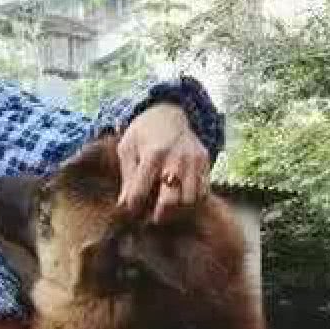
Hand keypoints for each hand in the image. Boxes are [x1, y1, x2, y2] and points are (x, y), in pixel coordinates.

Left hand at [117, 103, 211, 222]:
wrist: (170, 112)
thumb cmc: (143, 133)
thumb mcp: (127, 149)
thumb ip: (127, 177)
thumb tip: (124, 206)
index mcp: (152, 155)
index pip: (140, 193)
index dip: (133, 208)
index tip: (131, 209)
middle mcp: (176, 159)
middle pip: (170, 202)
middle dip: (158, 215)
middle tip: (151, 217)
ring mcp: (194, 162)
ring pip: (189, 201)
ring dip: (177, 211)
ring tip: (166, 208)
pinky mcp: (205, 163)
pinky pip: (202, 193)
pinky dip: (191, 201)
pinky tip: (180, 198)